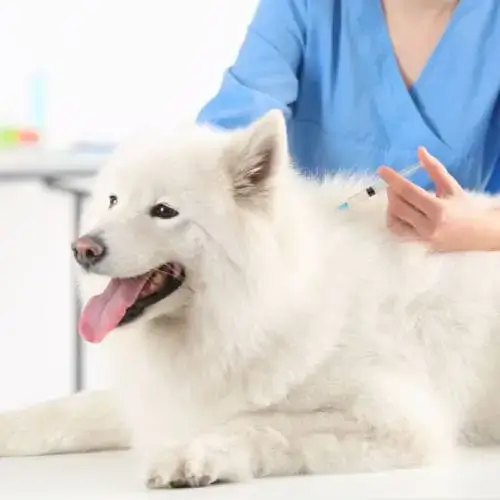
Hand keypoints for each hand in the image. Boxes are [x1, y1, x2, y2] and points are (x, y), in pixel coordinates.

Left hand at [377, 147, 498, 251]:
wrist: (479, 234)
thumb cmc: (464, 208)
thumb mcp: (451, 186)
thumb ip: (434, 169)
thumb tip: (420, 150)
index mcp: (438, 209)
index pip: (409, 192)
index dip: (393, 180)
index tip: (382, 170)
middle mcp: (428, 226)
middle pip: (398, 206)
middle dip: (392, 192)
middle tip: (394, 185)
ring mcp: (422, 238)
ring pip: (394, 221)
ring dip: (391, 207)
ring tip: (398, 199)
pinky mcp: (418, 244)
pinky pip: (398, 232)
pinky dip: (394, 220)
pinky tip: (399, 212)